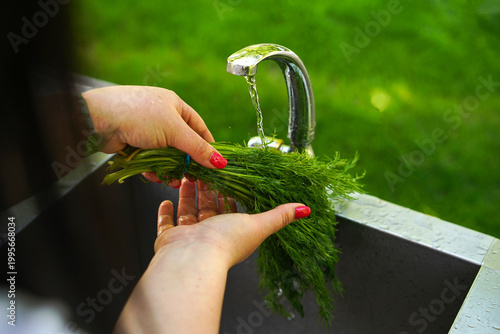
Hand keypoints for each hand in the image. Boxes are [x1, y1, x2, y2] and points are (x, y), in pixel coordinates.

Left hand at [82, 86, 226, 172]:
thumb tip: (221, 162)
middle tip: (194, 179)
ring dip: (171, 169)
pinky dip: (155, 169)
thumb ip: (197, 149)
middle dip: (187, 163)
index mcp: (175, 106)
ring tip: (174, 181)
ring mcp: (147, 131)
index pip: (199, 128)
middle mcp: (162, 117)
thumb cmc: (138, 115)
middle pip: (183, 145)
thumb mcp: (174, 131)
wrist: (98, 119)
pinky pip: (151, 160)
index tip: (215, 165)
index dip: (208, 147)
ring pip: (167, 155)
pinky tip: (157, 177)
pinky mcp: (135, 144)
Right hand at [154, 178, 310, 266]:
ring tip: (186, 176)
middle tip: (203, 169)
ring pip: (188, 210)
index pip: (230, 207)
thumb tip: (305, 209)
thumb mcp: (258, 224)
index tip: (225, 175)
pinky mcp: (170, 239)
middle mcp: (210, 233)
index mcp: (231, 230)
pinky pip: (166, 223)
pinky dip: (165, 212)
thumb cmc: (225, 242)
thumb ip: (280, 215)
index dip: (228, 192)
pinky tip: (165, 199)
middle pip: (208, 206)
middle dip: (206, 188)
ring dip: (187, 194)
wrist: (193, 258)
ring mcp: (189, 236)